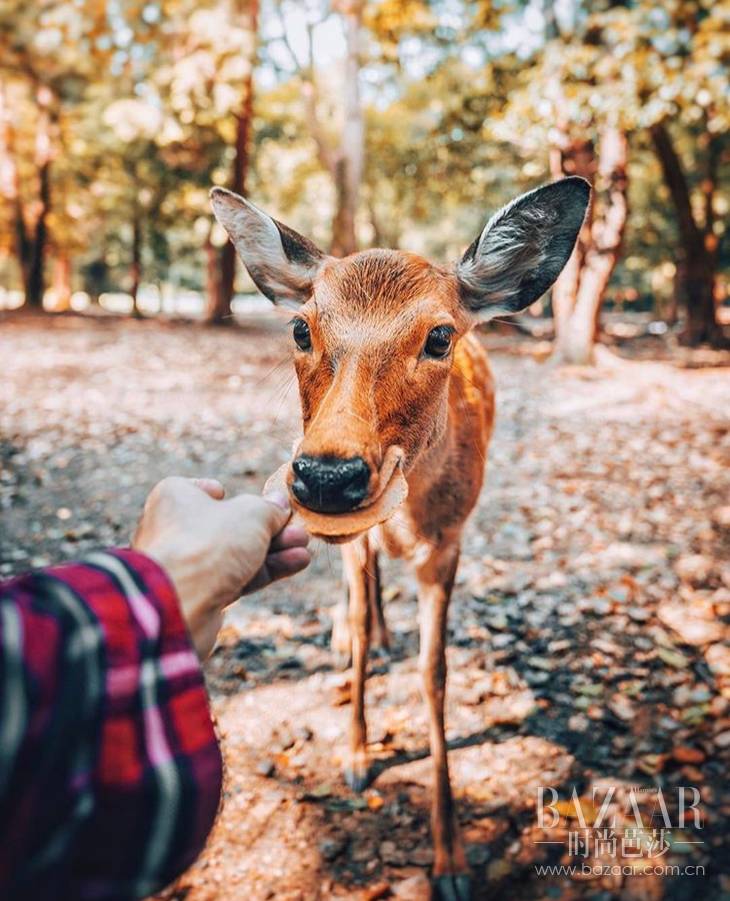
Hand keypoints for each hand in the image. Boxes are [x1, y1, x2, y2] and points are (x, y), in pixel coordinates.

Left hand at [133, 477, 310, 658]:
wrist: (178, 604)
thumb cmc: (206, 545)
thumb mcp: (251, 514)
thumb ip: (269, 509)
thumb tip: (280, 503)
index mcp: (175, 499)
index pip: (206, 491)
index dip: (235, 497)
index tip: (261, 501)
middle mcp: (175, 530)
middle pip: (230, 525)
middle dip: (269, 527)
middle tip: (297, 528)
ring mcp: (188, 565)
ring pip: (237, 553)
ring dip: (274, 549)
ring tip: (304, 545)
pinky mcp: (201, 594)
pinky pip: (238, 576)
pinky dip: (266, 569)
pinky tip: (297, 562)